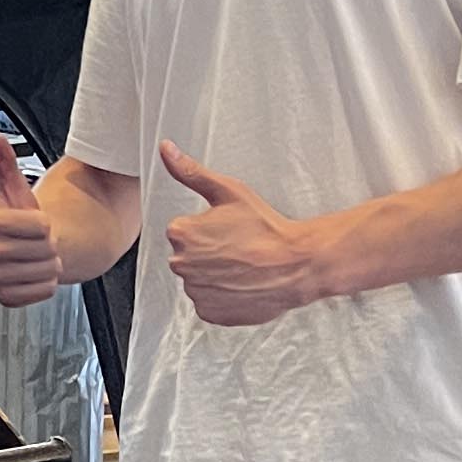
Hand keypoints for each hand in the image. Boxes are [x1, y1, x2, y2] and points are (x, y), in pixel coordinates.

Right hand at [0, 135, 63, 307]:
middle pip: (40, 250)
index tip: (36, 221)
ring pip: (43, 272)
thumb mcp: (17, 188)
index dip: (43, 223)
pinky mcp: (6, 296)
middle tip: (38, 241)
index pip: (35, 225)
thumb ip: (6, 164)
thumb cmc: (24, 219)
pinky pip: (42, 291)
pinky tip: (36, 272)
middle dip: (47, 245)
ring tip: (38, 256)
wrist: (28, 247)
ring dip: (49, 264)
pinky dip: (47, 283)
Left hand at [158, 140, 332, 325]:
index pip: (183, 231)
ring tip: (243, 267)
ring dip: (215, 275)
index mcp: (180, 233)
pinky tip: (242, 285)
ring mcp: (194, 291)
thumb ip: (191, 172)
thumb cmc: (265, 226)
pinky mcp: (209, 313)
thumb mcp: (229, 191)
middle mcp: (180, 264)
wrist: (296, 264)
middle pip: (188, 257)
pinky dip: (222, 297)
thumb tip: (164, 148)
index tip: (230, 230)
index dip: (208, 230)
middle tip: (239, 248)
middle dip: (208, 253)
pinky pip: (209, 302)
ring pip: (198, 280)